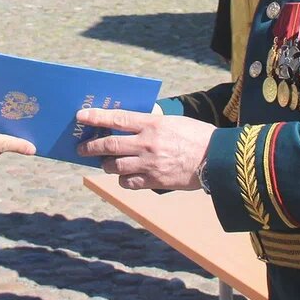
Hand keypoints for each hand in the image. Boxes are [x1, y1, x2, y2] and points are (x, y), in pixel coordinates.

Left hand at [75, 108, 214, 190]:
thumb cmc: (196, 136)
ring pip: (115, 166)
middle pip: (110, 145)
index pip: (118, 118)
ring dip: (106, 164)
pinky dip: (123, 180)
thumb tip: (130, 121)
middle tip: (81, 149)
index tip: (81, 116)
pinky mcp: (155, 182)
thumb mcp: (173, 121)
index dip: (97, 117)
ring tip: (104, 163)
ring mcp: (150, 164)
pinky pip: (129, 183)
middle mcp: (147, 144)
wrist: (217, 159)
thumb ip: (151, 121)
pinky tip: (124, 177)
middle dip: (91, 147)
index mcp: (152, 124)